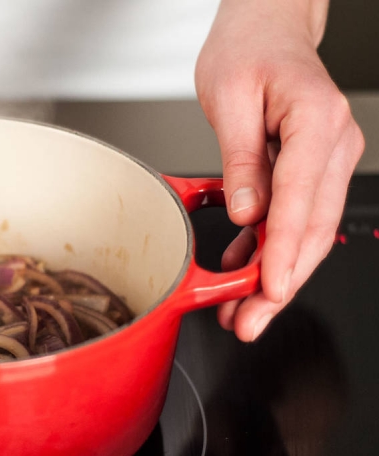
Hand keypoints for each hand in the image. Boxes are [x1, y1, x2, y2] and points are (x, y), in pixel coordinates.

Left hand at [195, 0, 363, 341]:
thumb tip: (247, 213)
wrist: (266, 28)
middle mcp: (331, 145)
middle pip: (311, 229)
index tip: (269, 289)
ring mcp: (326, 159)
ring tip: (240, 311)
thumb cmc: (247, 50)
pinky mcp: (310, 168)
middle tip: (247, 321)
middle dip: (280, 283)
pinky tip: (243, 270)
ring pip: (306, 232)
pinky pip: (294, 217)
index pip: (300, 201)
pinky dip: (269, 248)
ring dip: (274, 275)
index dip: (284, 253)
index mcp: (315, 123)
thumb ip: (240, 160)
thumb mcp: (229, 98)